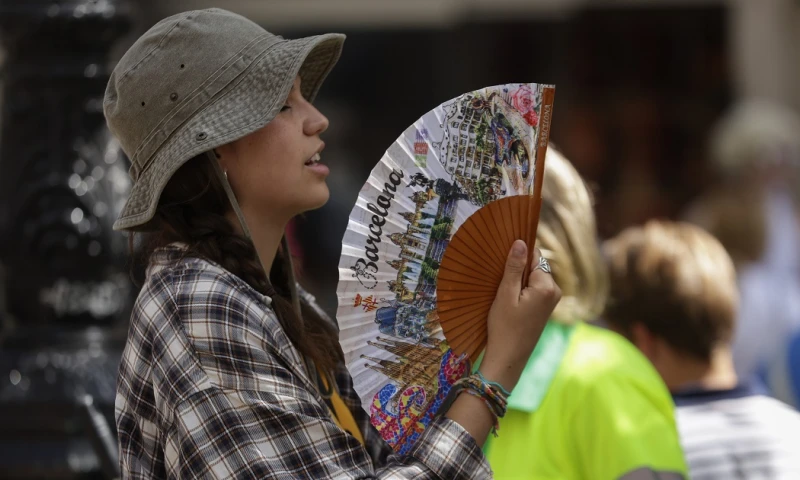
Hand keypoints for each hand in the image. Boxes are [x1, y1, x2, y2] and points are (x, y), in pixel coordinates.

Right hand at [480, 240, 560, 391]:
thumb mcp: (505, 294)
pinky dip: (523, 289)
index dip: (519, 256)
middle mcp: (555, 290)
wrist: (509, 356)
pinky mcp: (547, 307)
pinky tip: (511, 300)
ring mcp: (553, 300)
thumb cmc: (504, 326)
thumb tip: (520, 242)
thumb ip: (514, 267)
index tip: (503, 262)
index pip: (535, 256)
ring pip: (535, 277)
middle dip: (519, 268)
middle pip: (536, 266)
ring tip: (505, 293)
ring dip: (520, 279)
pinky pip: (536, 288)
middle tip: (501, 282)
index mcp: (546, 286)